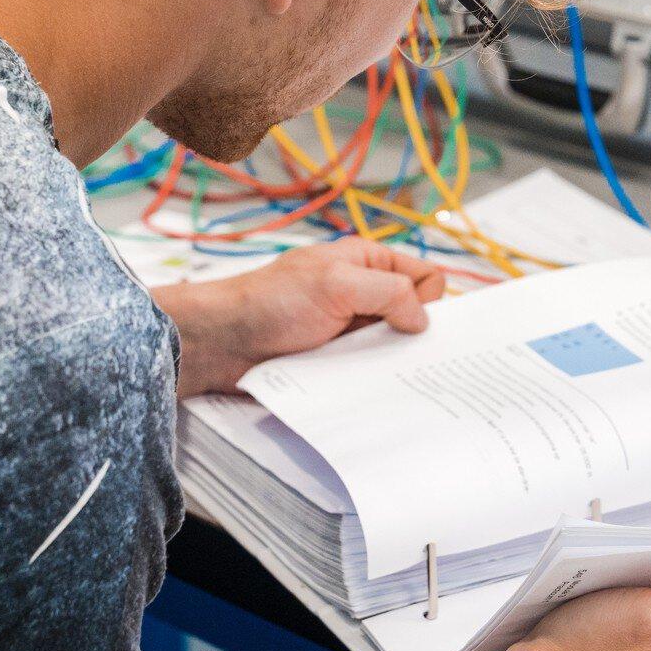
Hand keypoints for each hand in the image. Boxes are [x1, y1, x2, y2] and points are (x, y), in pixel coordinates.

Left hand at [156, 238, 446, 394]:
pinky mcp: (338, 359)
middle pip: (414, 315)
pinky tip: (365, 387)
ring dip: (391, 362)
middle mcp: (364, 294)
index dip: (428, 301)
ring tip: (381, 373)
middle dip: (414, 335)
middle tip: (405, 356)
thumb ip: (389, 292)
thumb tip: (423, 321)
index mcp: (369, 263)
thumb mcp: (336, 284)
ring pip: (394, 347)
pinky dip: (371, 378)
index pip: (427, 278)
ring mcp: (351, 329)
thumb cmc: (271, 302)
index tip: (413, 324)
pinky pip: (370, 370)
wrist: (222, 342)